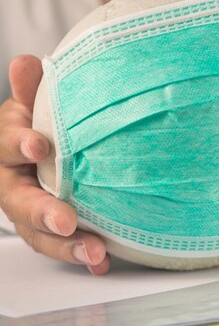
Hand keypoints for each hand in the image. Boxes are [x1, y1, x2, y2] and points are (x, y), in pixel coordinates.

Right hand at [0, 55, 108, 274]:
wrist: (38, 152)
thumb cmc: (39, 127)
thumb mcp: (33, 108)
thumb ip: (32, 92)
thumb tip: (27, 63)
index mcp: (6, 149)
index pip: (6, 145)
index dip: (20, 144)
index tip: (40, 145)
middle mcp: (13, 185)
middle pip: (20, 202)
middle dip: (43, 212)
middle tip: (67, 221)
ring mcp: (29, 212)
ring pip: (41, 234)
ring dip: (67, 246)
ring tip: (94, 252)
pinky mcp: (48, 232)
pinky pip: (63, 247)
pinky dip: (82, 257)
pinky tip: (102, 263)